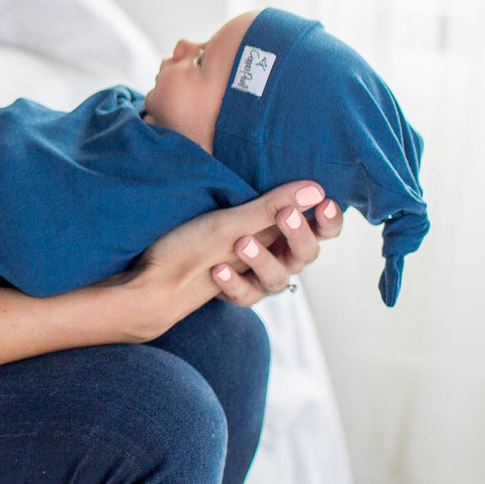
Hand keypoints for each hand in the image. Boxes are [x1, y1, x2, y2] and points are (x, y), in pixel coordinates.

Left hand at [115, 181, 343, 341]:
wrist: (155, 274)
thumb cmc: (191, 237)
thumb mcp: (232, 217)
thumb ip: (273, 206)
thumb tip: (316, 188)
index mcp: (279, 230)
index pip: (320, 229)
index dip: (329, 219)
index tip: (324, 202)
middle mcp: (274, 254)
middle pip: (306, 255)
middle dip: (298, 235)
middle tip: (285, 215)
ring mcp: (256, 276)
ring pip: (279, 279)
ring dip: (262, 260)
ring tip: (240, 242)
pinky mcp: (238, 294)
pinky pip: (247, 294)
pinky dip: (233, 282)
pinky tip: (217, 269)